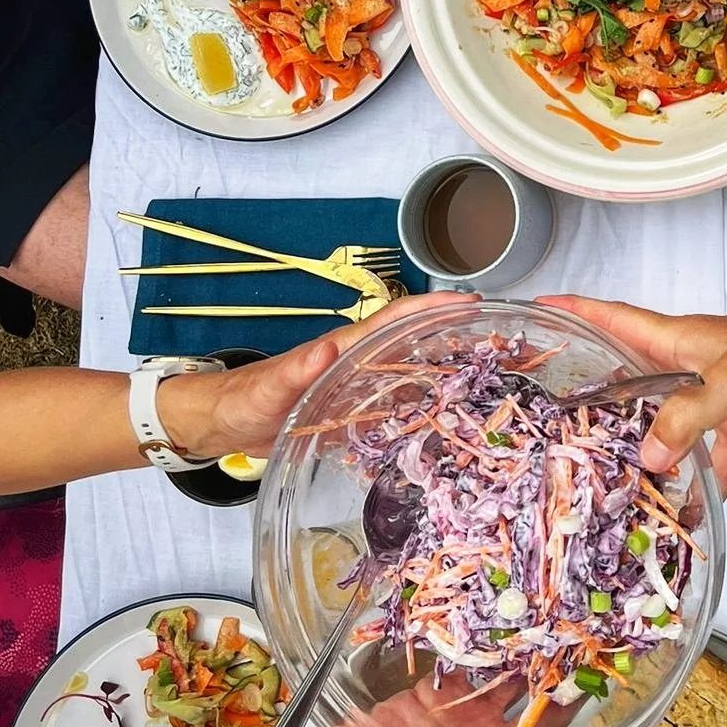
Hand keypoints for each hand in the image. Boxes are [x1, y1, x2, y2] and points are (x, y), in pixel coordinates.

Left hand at [160, 292, 465, 461]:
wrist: (222, 423)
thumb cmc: (243, 400)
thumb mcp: (269, 388)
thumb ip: (297, 369)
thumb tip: (329, 347)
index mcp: (345, 349)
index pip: (396, 320)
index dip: (432, 308)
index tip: (471, 302)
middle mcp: (359, 363)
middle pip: (415, 343)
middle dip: (457, 336)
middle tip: (504, 344)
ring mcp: (359, 389)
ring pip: (412, 375)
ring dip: (448, 373)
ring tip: (494, 381)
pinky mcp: (354, 415)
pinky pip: (397, 407)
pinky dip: (425, 409)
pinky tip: (448, 423)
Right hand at [541, 296, 726, 496]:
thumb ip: (688, 415)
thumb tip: (648, 457)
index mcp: (676, 342)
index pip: (614, 321)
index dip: (576, 313)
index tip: (538, 312)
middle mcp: (685, 371)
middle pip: (628, 383)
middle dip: (593, 400)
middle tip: (549, 425)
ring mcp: (711, 402)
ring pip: (663, 430)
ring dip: (640, 454)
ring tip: (602, 483)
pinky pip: (708, 464)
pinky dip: (695, 489)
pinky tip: (677, 515)